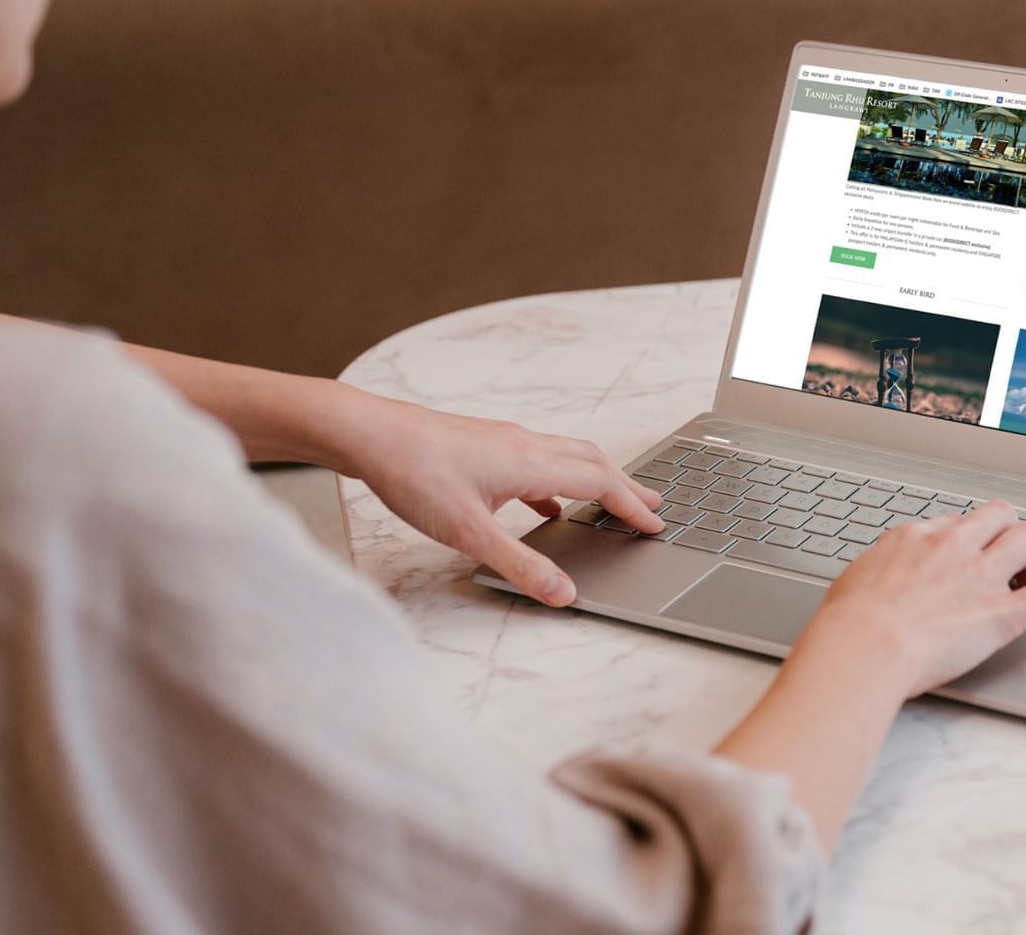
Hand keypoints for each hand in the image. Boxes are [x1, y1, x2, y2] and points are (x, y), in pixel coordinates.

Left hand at [344, 397, 663, 605]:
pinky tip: (546, 503)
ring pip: (568, 455)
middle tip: (653, 507)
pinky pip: (538, 459)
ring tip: (611, 501)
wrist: (370, 433)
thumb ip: (520, 565)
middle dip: (627, 486)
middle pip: (594, 462)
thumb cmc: (414, 475)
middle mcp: (526, 444)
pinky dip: (558, 480)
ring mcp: (506, 440)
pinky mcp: (485, 443)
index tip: (655, 525)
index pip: (601, 484)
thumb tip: (562, 592)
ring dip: (597, 478)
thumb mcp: (469, 533)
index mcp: (532, 463)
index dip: (632, 507)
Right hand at [798, 500, 1025, 697]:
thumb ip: (879, 573)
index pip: (956, 524)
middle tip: (1005, 561)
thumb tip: (877, 580)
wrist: (864, 645)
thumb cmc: (850, 623)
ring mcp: (982, 578)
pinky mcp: (1003, 613)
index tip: (967, 557)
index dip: (966, 540)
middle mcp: (955, 547)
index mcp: (918, 538)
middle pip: (1000, 514)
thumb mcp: (856, 579)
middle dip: (1008, 532)